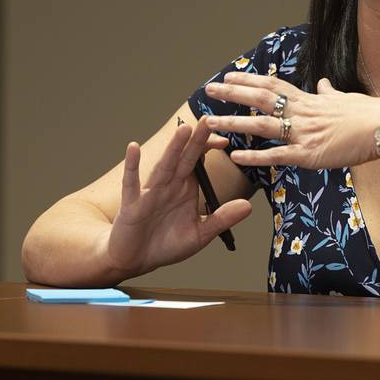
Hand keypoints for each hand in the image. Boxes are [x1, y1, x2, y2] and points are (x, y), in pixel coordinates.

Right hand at [105, 117, 251, 278]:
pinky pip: (131, 182)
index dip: (210, 148)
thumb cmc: (165, 245)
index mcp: (185, 187)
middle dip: (197, 139)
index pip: (199, 160)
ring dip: (173, 148)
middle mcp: (169, 184)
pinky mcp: (132, 204)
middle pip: (185, 157)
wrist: (135, 261)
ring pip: (164, 166)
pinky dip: (132, 165)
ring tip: (184, 130)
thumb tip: (248, 205)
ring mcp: (150, 192)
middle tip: (208, 119)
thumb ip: (220, 219)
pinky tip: (133, 147)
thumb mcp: (199, 234)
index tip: (226, 140)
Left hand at [203, 74, 379, 170]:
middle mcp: (301, 112)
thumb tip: (324, 83)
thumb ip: (329, 92)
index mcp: (309, 99)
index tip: (229, 76)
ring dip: (234, 123)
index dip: (249, 79)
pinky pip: (276, 156)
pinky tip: (236, 157)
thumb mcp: (345, 97)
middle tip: (209, 90)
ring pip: (261, 125)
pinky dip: (255, 157)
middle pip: (260, 98)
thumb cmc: (369, 112)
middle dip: (232, 93)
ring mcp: (303, 132)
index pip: (272, 84)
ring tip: (210, 122)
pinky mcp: (309, 154)